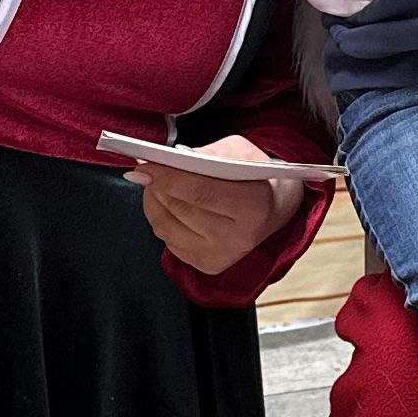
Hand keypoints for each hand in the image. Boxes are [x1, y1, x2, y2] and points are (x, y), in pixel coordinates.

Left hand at [129, 134, 301, 272]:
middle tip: (147, 168)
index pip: (200, 192)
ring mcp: (222, 256)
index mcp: (253, 207)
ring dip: (154, 200)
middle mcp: (238, 238)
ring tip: (156, 183)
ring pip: (166, 225)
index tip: (144, 164)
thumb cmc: (255, 175)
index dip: (167, 176)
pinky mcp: (207, 265)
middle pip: (179, 207)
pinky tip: (168, 203)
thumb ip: (206, 154)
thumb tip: (167, 160)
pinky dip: (161, 216)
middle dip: (156, 184)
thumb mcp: (239, 151)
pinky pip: (167, 238)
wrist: (272, 208)